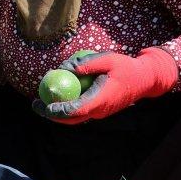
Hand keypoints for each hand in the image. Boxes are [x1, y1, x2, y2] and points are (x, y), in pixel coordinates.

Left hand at [32, 48, 177, 124]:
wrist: (145, 79)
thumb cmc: (126, 67)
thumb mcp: (107, 59)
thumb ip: (86, 64)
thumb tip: (65, 68)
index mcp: (100, 100)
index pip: (75, 111)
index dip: (58, 111)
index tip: (44, 105)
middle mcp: (99, 110)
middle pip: (71, 119)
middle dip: (51, 115)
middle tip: (35, 104)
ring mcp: (101, 112)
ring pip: (75, 117)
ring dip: (58, 112)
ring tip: (41, 101)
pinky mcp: (101, 110)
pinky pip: (81, 111)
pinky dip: (68, 107)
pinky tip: (59, 96)